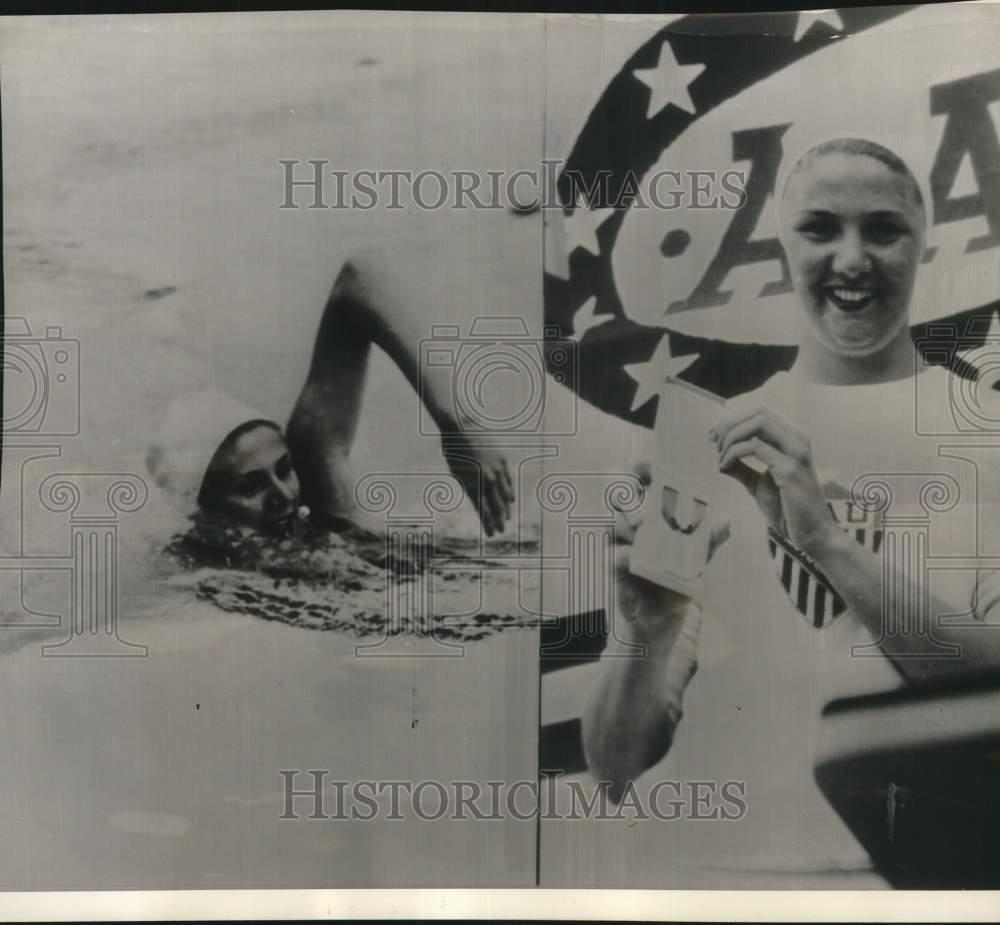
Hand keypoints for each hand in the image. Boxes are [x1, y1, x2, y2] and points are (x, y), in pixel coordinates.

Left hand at [440, 434, 513, 536]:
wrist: (461, 427)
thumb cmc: (454, 451)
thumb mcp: (457, 473)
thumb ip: (469, 487)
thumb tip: (480, 501)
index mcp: (472, 484)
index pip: (483, 510)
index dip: (488, 523)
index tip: (491, 534)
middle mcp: (486, 479)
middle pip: (496, 505)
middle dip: (499, 520)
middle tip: (501, 531)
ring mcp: (496, 469)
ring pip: (505, 494)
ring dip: (506, 508)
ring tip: (506, 518)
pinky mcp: (502, 460)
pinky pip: (508, 479)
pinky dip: (509, 490)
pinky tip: (510, 499)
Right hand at [611, 461, 728, 640]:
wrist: (663, 620)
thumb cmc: (677, 580)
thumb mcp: (698, 559)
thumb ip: (709, 540)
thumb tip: (726, 522)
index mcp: (650, 515)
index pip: (638, 482)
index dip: (639, 470)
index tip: (647, 467)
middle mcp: (632, 526)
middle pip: (618, 496)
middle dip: (628, 493)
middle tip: (641, 499)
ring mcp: (620, 545)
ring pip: (614, 523)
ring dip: (627, 521)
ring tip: (642, 527)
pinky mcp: (615, 569)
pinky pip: (612, 555)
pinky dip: (621, 553)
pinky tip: (630, 555)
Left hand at [710, 403, 835, 555]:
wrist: (811, 534)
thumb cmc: (787, 509)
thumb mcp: (758, 484)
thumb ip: (742, 469)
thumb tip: (720, 461)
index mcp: (794, 438)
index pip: (760, 409)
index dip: (732, 417)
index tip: (713, 435)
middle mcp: (799, 439)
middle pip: (758, 409)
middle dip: (729, 423)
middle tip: (713, 444)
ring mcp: (797, 452)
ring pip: (758, 422)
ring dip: (731, 436)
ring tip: (720, 456)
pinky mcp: (790, 469)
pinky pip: (754, 447)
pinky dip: (732, 453)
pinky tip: (724, 467)